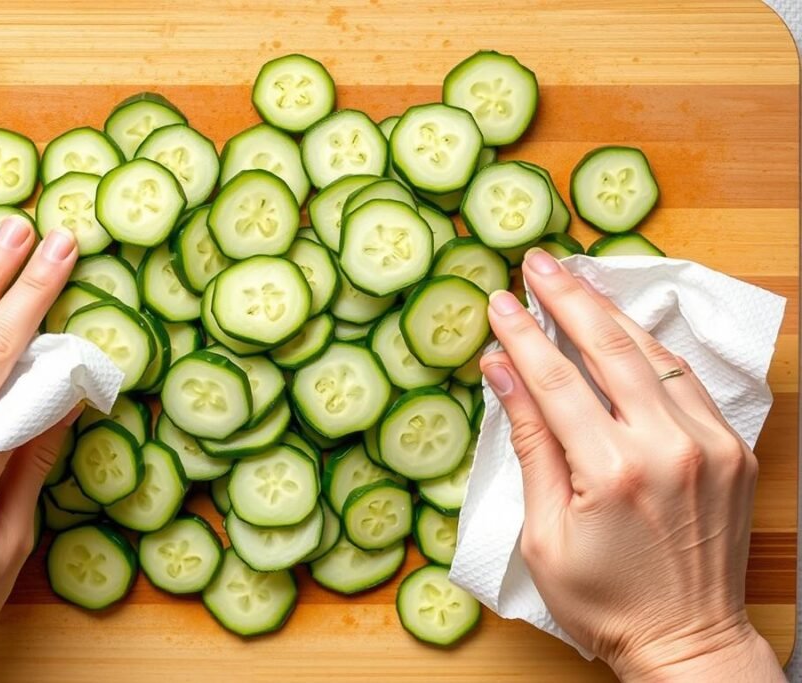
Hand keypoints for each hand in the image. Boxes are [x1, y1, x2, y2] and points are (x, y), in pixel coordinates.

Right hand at [480, 248, 783, 681]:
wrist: (688, 639)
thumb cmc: (604, 600)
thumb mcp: (545, 532)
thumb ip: (530, 442)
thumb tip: (500, 372)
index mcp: (613, 472)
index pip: (556, 380)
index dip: (522, 335)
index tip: (498, 301)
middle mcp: (669, 447)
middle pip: (609, 348)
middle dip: (568, 298)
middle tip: (537, 261)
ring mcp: (710, 444)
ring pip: (653, 354)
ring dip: (611, 311)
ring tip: (576, 277)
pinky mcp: (732, 449)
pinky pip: (686, 380)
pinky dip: (651, 348)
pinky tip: (625, 326)